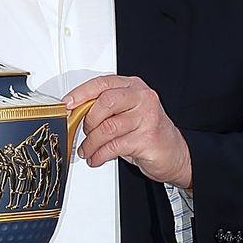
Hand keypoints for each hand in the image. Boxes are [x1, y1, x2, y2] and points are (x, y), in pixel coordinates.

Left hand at [67, 75, 191, 188]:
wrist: (174, 152)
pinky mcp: (147, 138)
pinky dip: (100, 155)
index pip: (102, 83)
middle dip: (88, 120)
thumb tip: (76, 113)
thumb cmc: (147, 132)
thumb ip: (106, 109)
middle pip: (105, 102)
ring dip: (91, 143)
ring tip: (87, 151)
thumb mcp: (126, 114)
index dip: (81, 93)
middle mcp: (142, 98)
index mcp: (134, 87)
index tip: (67, 104)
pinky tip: (96, 158)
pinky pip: (114, 146)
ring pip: (107, 127)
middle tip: (84, 132)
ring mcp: (147, 117)